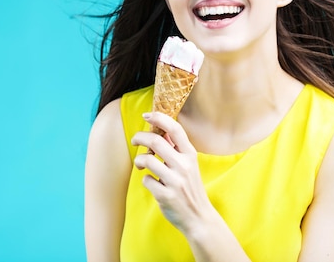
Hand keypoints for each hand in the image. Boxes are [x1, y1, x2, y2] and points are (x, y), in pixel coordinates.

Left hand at [131, 112, 213, 234]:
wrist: (199, 217)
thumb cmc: (190, 187)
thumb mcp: (189, 165)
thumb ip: (176, 148)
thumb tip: (160, 127)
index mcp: (190, 155)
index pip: (175, 129)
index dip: (159, 118)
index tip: (146, 115)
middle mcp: (184, 165)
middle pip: (155, 140)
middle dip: (139, 137)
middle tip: (134, 140)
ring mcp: (175, 181)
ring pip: (146, 159)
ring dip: (139, 160)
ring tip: (141, 165)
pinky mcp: (166, 195)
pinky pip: (146, 180)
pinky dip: (145, 179)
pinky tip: (152, 183)